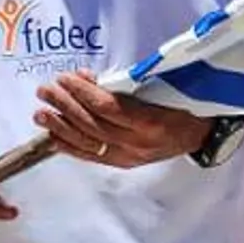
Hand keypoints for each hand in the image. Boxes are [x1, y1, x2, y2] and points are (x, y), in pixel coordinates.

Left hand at [34, 71, 211, 167]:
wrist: (203, 134)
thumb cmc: (184, 103)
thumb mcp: (162, 88)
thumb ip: (126, 85)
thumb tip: (88, 79)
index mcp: (150, 122)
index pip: (107, 107)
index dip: (82, 92)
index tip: (65, 78)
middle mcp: (137, 144)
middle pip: (93, 124)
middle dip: (65, 106)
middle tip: (45, 90)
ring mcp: (130, 157)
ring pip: (88, 142)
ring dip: (60, 127)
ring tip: (40, 113)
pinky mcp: (124, 164)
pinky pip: (92, 157)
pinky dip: (70, 147)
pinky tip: (53, 138)